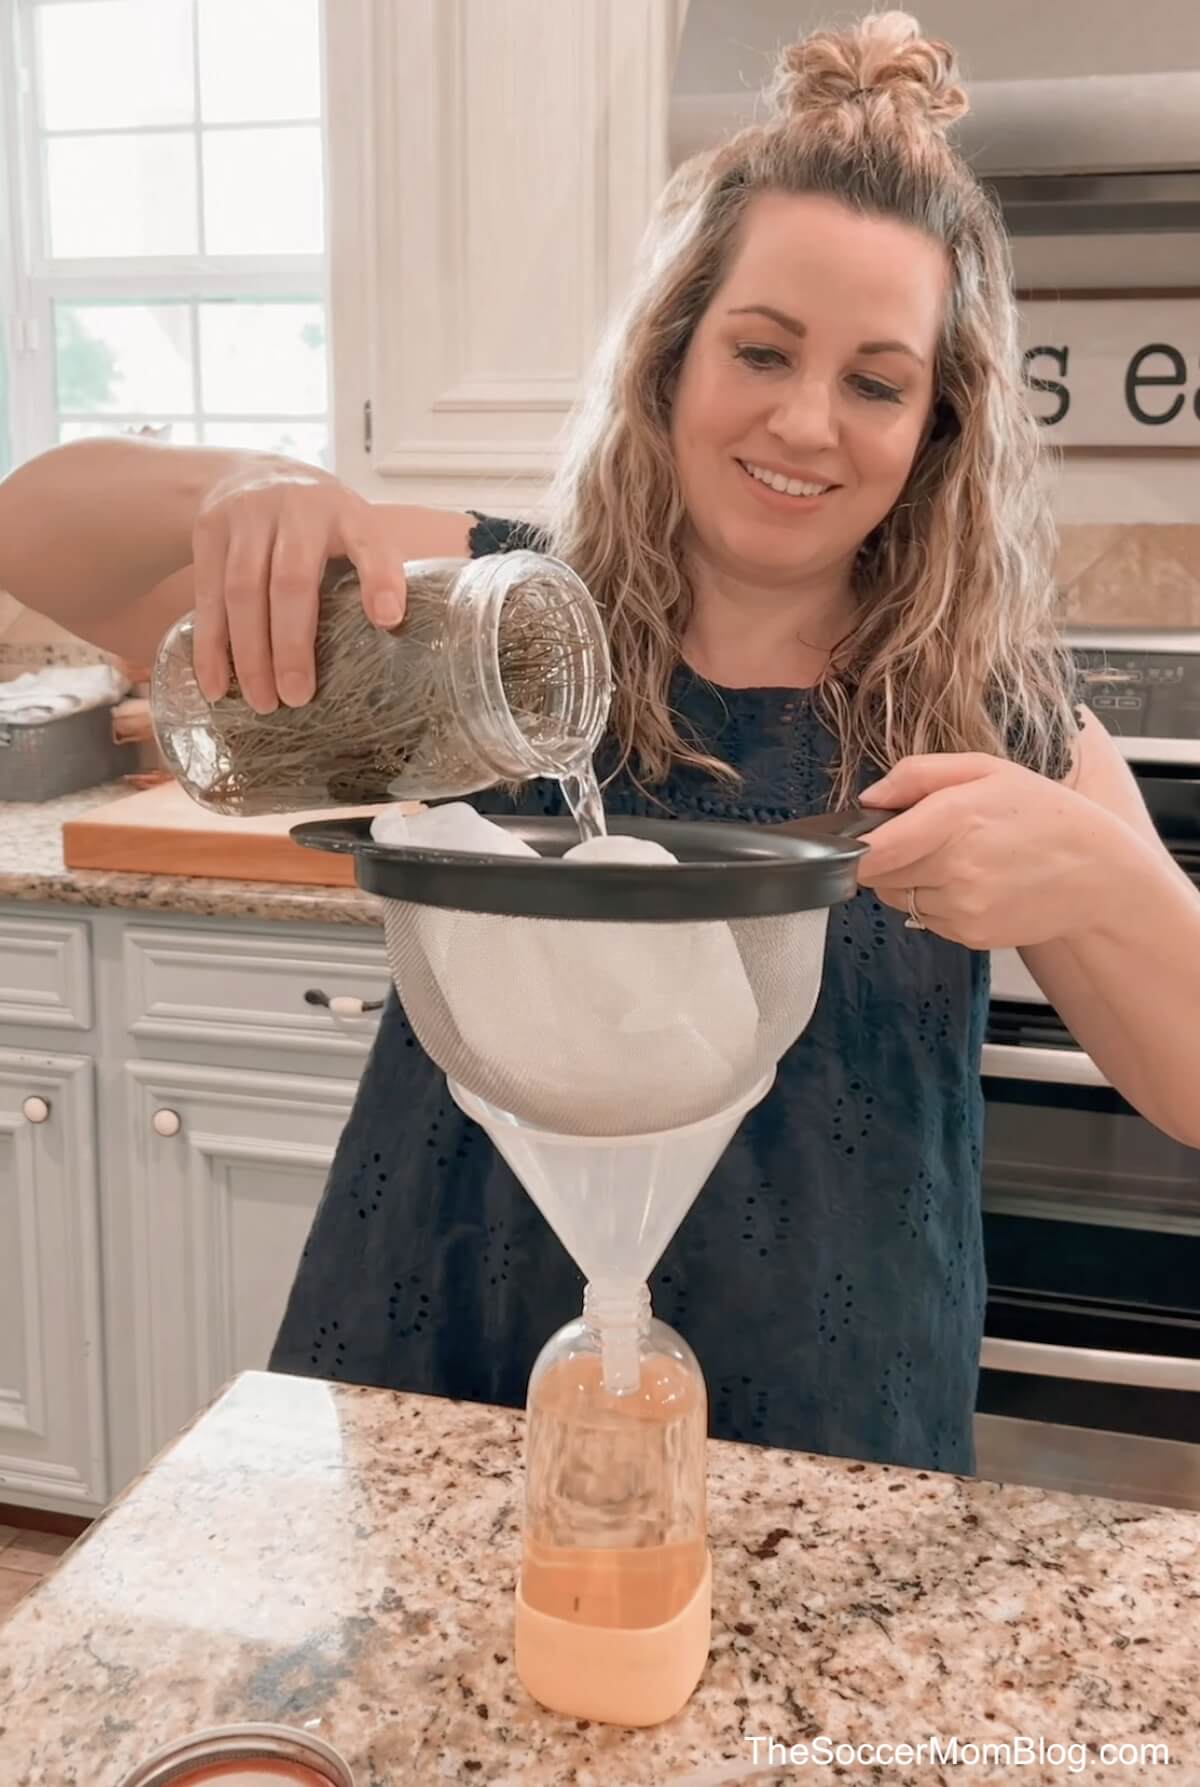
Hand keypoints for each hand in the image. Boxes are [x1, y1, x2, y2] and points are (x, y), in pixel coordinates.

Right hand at [192, 463, 410, 711]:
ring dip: (249, 654)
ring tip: (262, 702)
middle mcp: (297, 508)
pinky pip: (207, 596)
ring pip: (242, 590)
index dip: (381, 580)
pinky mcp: (210, 531)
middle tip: (297, 697)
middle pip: (291, 580)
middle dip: (292, 644)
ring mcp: (248, 516)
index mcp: (346, 513)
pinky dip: (210, 646)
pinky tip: (217, 684)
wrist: (254, 474)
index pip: (369, 544)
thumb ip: (372, 574)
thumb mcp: (353, 530)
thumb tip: (394, 644)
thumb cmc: (319, 524)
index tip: (389, 620)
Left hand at [857, 753, 1135, 948]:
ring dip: (911, 880)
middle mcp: (954, 869)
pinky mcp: (970, 935)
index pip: (869, 850)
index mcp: (953, 819)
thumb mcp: (985, 769)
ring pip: (898, 898)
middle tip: (925, 837)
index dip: (850, 847)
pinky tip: (974, 882)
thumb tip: (867, 799)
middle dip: (886, 856)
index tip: (848, 840)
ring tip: (958, 858)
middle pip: (876, 875)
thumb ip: (917, 775)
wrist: (1098, 872)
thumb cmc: (1043, 813)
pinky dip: (936, 902)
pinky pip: (925, 918)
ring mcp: (962, 908)